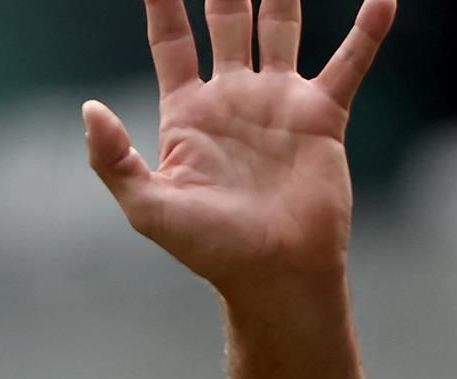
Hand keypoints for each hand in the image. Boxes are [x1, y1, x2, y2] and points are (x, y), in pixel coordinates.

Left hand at [84, 0, 393, 299]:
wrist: (275, 274)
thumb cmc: (209, 250)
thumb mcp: (148, 207)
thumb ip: (113, 159)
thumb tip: (90, 108)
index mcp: (187, 112)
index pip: (172, 40)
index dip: (163, 2)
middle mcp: (233, 97)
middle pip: (227, 17)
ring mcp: (279, 102)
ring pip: (281, 25)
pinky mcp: (322, 116)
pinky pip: (349, 63)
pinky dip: (367, 30)